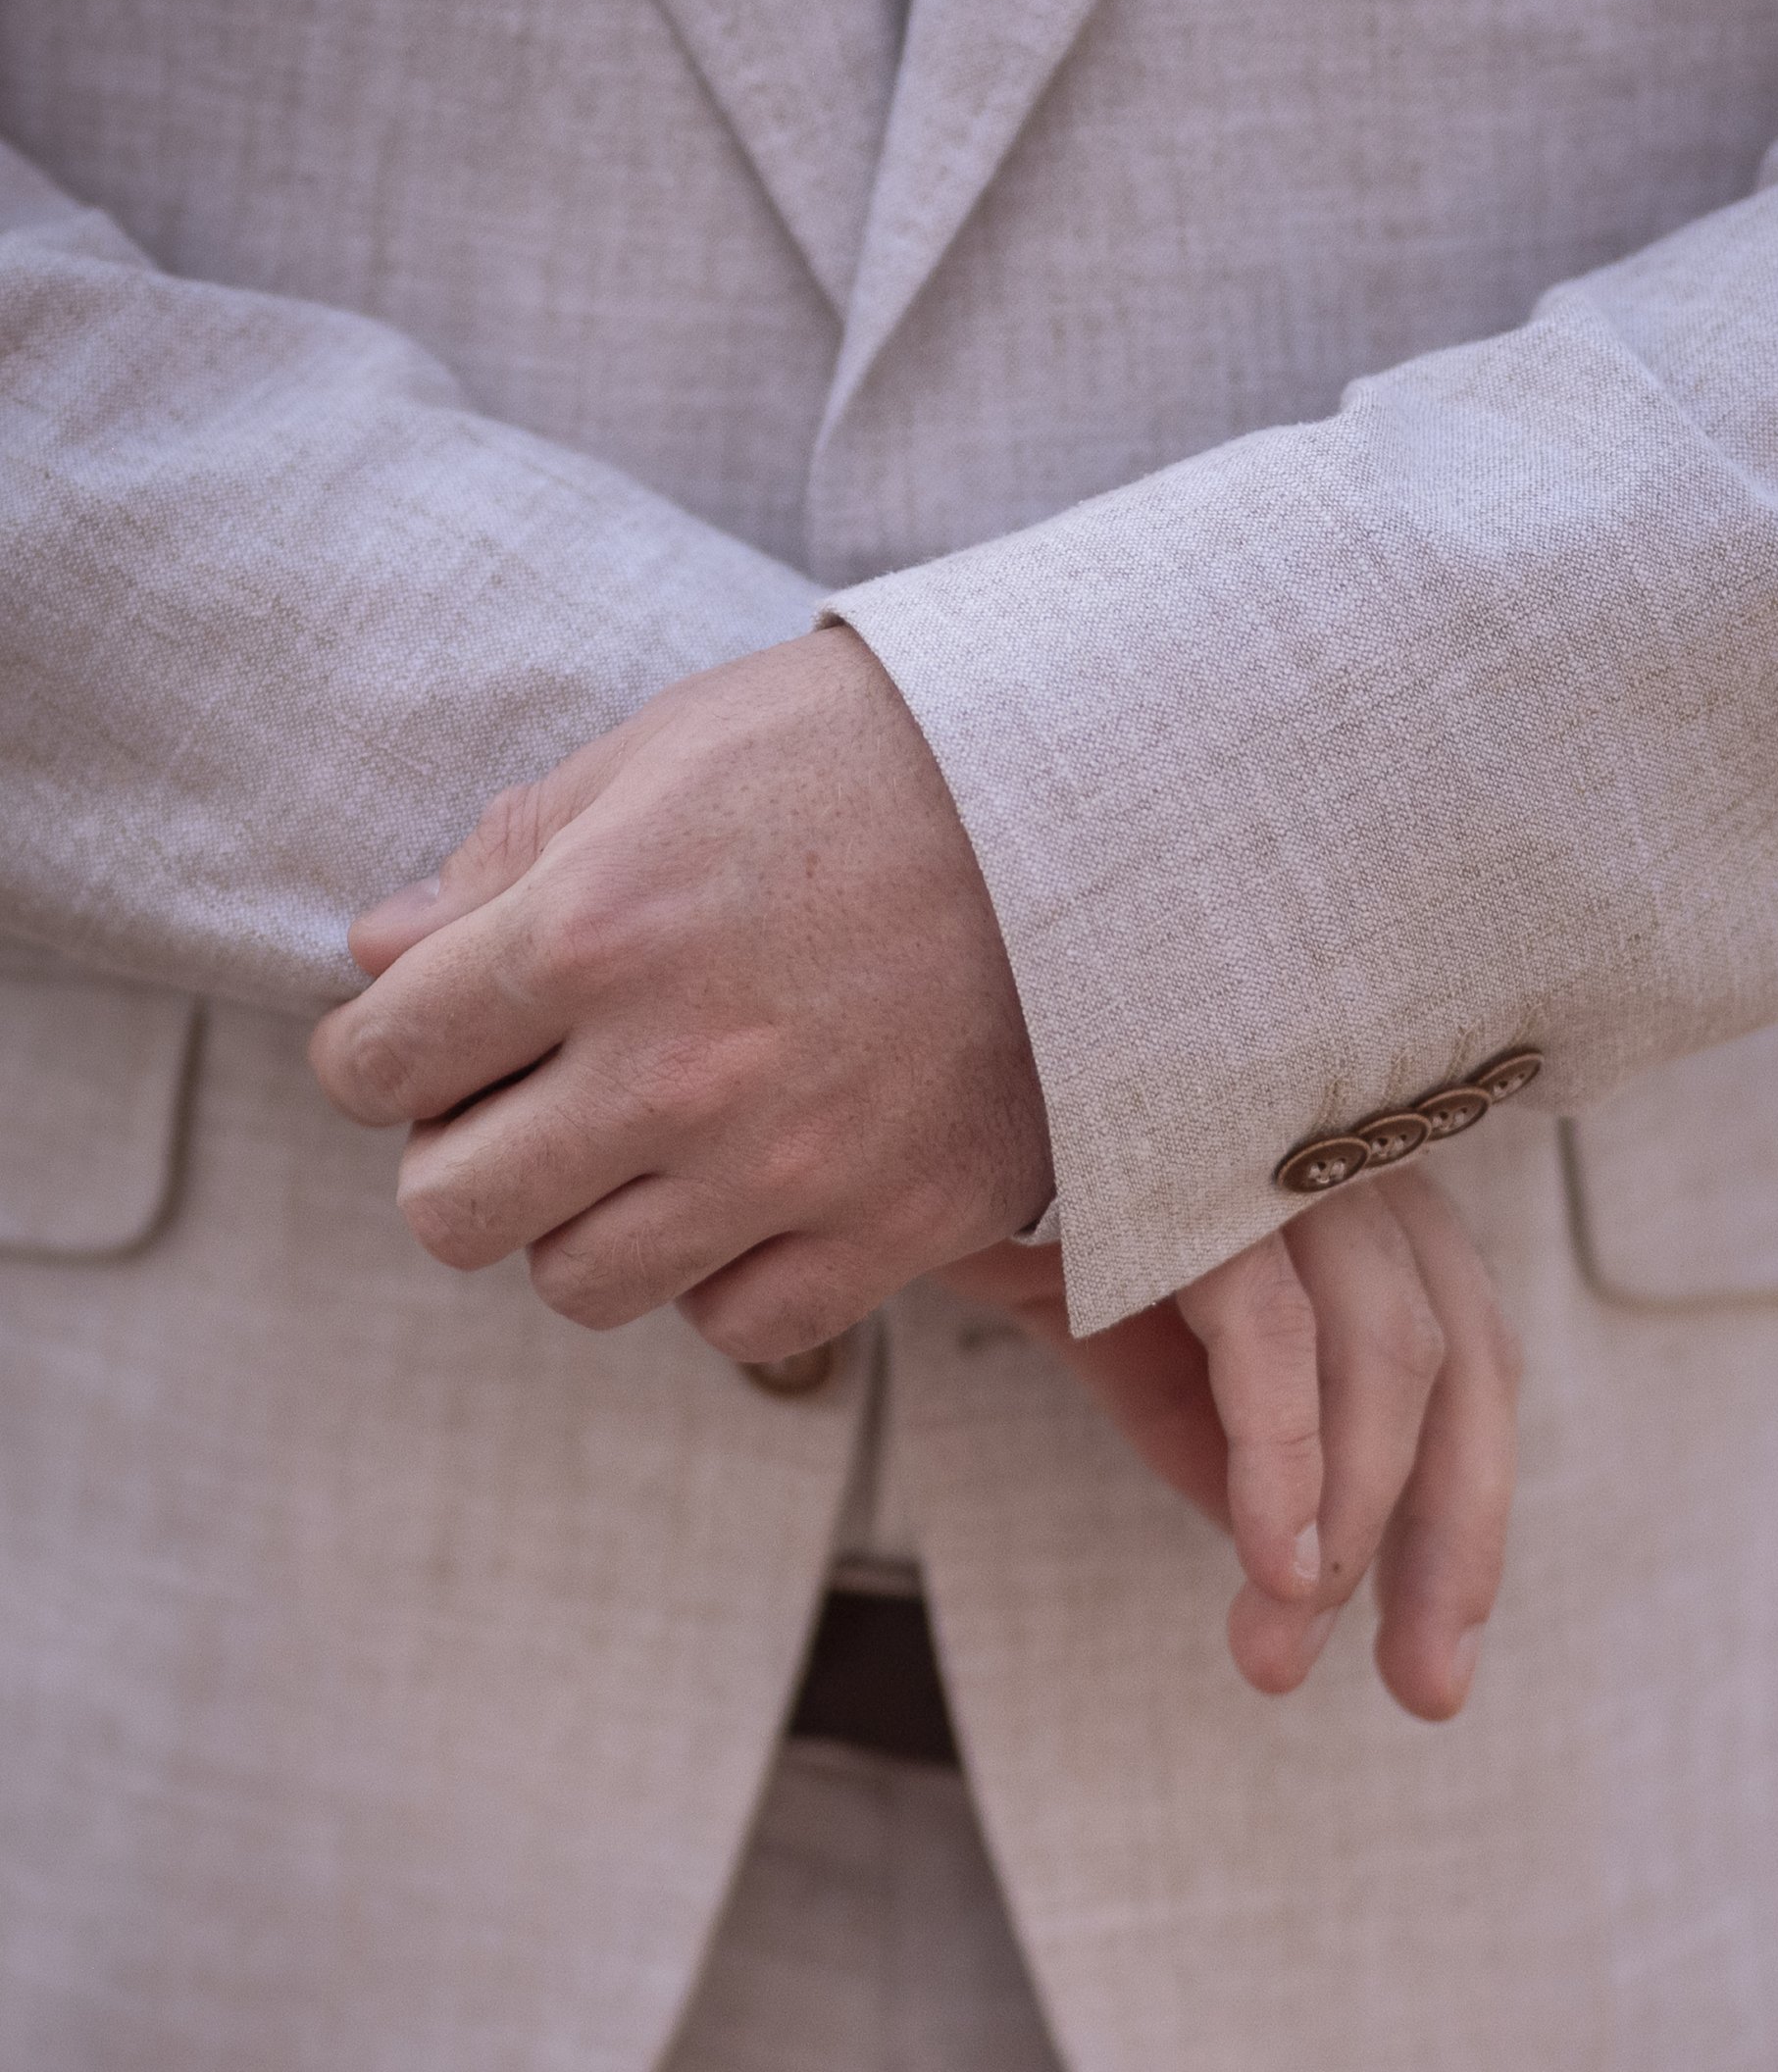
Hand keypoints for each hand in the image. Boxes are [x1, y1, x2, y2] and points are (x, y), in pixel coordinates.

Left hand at [308, 631, 1050, 1356]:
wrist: (1108, 793)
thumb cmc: (875, 749)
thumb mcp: (666, 752)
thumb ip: (508, 859)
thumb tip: (376, 955)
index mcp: (591, 927)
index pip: (377, 1064)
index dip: (376, 1057)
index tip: (421, 1044)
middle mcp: (672, 1067)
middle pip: (450, 1212)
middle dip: (459, 1159)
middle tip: (525, 1106)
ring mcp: (786, 1162)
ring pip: (579, 1285)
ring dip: (584, 1225)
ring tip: (644, 1148)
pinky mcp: (896, 1224)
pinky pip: (736, 1322)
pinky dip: (720, 1274)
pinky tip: (751, 1189)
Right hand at [939, 1163, 1519, 1721]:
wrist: (866, 1091)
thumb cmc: (1001, 1180)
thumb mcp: (1123, 1326)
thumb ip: (1211, 1427)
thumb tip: (1291, 1560)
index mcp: (1343, 1184)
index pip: (1466, 1353)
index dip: (1466, 1511)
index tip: (1432, 1656)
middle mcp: (1339, 1149)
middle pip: (1462, 1357)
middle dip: (1452, 1541)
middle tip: (1420, 1688)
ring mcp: (1279, 1142)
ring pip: (1389, 1350)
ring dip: (1353, 1526)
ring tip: (1283, 1645)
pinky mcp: (1200, 1159)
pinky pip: (1274, 1332)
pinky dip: (1284, 1459)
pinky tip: (1273, 1565)